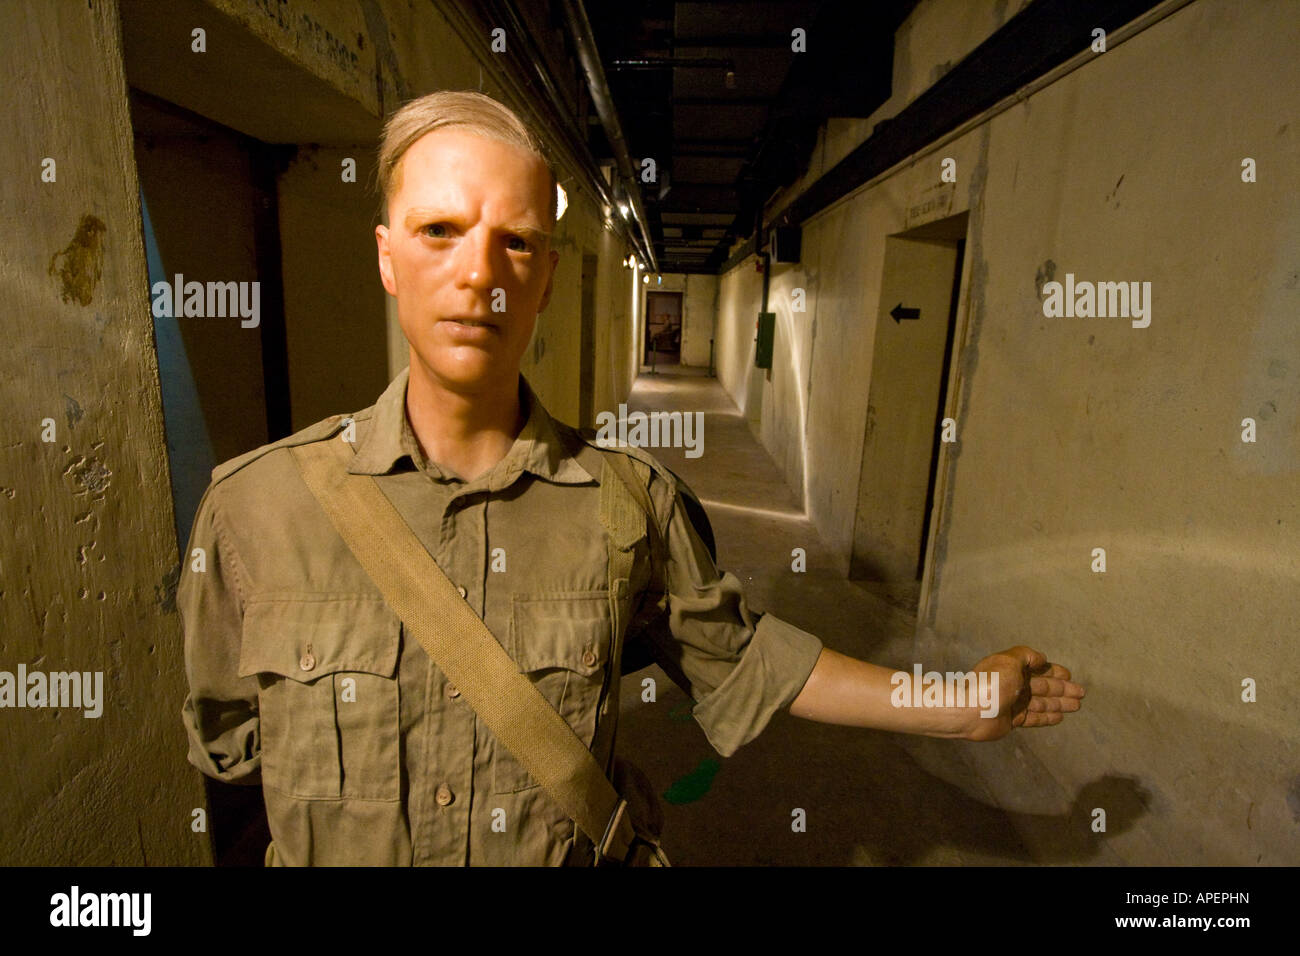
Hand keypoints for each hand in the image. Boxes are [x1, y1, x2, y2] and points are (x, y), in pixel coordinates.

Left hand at [963, 645, 1084, 741]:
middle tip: (1081, 693)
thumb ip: (1025, 656)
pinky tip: (1060, 717)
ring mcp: (1014, 703)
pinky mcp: (1013, 720)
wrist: (971, 711)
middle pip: (1044, 687)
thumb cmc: (991, 684)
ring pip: (1043, 702)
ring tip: (1077, 705)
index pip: (1038, 669)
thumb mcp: (1008, 661)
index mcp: (1013, 669)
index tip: (1069, 675)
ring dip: (1060, 703)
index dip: (1054, 672)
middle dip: (1063, 689)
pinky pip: (1035, 717)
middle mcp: (1015, 685)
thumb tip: (1041, 658)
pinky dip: (1048, 716)